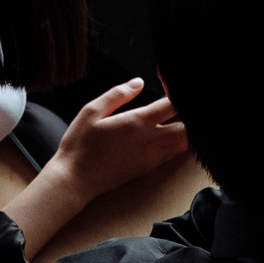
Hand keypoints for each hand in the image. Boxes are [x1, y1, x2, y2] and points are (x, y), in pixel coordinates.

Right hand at [51, 78, 187, 195]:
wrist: (75, 180)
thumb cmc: (79, 144)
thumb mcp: (92, 111)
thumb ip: (118, 94)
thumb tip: (139, 82)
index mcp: (137, 122)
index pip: (172, 104)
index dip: (175, 92)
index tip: (167, 85)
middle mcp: (151, 141)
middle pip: (188, 127)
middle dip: (187, 114)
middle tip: (174, 105)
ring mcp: (152, 157)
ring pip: (185, 143)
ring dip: (185, 130)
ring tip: (172, 118)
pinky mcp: (149, 169)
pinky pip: (173, 154)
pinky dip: (176, 143)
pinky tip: (165, 134)